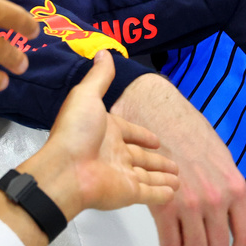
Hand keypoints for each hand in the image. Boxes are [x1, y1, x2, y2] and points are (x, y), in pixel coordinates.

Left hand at [22, 49, 178, 217]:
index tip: (156, 140)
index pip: (129, 133)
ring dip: (162, 176)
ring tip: (179, 177)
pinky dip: (163, 194)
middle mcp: (114, 154)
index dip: (142, 136)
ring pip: (148, 176)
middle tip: (174, 163)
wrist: (66, 170)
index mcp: (106, 132)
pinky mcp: (128, 194)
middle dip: (157, 160)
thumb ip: (99, 77)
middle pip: (141, 158)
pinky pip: (150, 194)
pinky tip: (174, 192)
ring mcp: (122, 175)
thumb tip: (103, 52)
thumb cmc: (76, 133)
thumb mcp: (86, 96)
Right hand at [112, 73, 245, 245]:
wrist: (155, 109)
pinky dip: (168, 238)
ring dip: (187, 242)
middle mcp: (215, 199)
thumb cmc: (186, 127)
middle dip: (207, 243)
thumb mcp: (221, 156)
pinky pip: (170, 243)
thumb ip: (227, 187)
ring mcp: (189, 204)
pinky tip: (165, 222)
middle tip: (197, 229)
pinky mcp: (162, 205)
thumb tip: (229, 213)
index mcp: (234, 186)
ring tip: (179, 223)